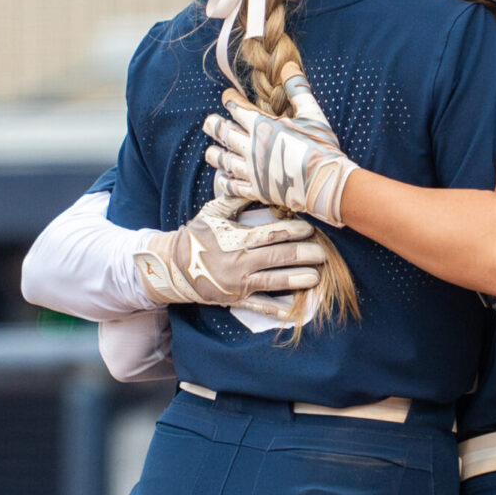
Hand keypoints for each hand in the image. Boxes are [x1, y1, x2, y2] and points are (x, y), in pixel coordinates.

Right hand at [132, 188, 328, 315]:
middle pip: (279, 257)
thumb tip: (256, 183)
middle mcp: (240, 262)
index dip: (294, 231)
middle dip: (304, 255)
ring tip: (317, 277)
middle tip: (323, 253)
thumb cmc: (196, 236)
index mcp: (236, 239)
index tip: (310, 229)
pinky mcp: (236, 299)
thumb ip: (236, 199)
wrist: (172, 266)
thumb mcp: (213, 212)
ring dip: (298, 279)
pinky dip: (278, 309)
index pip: (272, 234)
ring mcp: (239, 283)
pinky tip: (297, 311)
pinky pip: (261, 306)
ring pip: (274, 281)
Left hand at [203, 63, 359, 225]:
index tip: (227, 96)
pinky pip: (232, 186)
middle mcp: (250, 147)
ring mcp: (251, 170)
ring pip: (223, 160)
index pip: (236, 108)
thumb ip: (298, 89)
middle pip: (223, 133)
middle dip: (214, 126)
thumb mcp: (312, 113)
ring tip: (210, 152)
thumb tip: (288, 65)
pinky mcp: (256, 190)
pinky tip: (222, 178)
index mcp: (262, 126)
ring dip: (214, 154)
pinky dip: (225, 181)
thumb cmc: (320, 146)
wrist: (325, 182)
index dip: (229, 100)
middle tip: (209, 123)